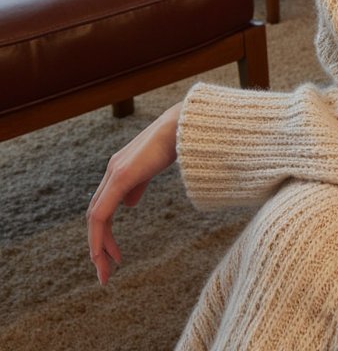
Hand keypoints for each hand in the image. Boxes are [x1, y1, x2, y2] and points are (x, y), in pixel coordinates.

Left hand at [86, 102, 181, 284]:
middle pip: (96, 215)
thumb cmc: (178, 140)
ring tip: (105, 270)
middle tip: (105, 271)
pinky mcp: (120, 177)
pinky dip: (98, 236)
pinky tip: (102, 254)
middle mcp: (112, 171)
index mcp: (121, 169)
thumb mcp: (155, 167)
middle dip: (99, 245)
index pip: (104, 206)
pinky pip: (101, 214)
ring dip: (98, 246)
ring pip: (95, 218)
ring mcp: (114, 173)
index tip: (115, 255)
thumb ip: (139, 184)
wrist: (186, 122)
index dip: (105, 232)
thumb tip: (129, 204)